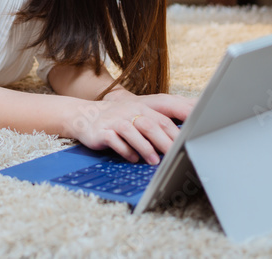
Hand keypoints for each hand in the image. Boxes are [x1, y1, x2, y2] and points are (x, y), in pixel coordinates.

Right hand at [64, 89, 196, 164]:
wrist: (84, 116)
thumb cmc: (117, 120)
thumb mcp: (136, 118)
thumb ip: (154, 126)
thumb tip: (177, 143)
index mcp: (141, 108)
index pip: (163, 119)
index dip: (176, 132)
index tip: (187, 144)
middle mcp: (129, 112)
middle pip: (150, 125)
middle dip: (164, 142)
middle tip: (175, 156)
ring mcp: (115, 121)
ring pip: (133, 132)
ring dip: (146, 148)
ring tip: (155, 162)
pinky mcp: (102, 131)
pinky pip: (115, 141)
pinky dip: (125, 151)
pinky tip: (133, 159)